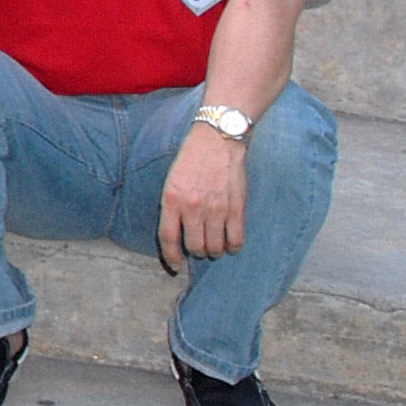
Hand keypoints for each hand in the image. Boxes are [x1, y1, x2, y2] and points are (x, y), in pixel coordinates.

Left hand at [159, 124, 249, 270]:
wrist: (217, 140)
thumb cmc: (191, 159)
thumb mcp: (171, 180)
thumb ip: (172, 206)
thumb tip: (176, 233)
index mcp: (172, 199)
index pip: (168, 237)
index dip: (171, 256)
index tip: (175, 265)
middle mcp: (193, 207)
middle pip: (195, 247)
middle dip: (196, 252)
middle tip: (199, 247)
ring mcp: (217, 209)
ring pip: (215, 247)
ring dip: (214, 251)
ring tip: (214, 245)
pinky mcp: (237, 208)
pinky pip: (236, 240)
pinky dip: (234, 247)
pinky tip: (231, 244)